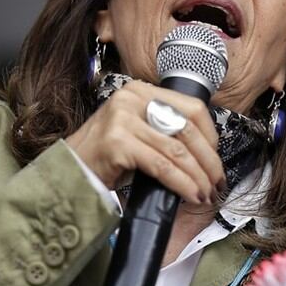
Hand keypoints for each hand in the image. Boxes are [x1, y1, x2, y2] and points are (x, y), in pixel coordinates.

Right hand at [66, 80, 224, 204]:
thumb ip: (165, 130)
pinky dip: (181, 183)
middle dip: (208, 160)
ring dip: (198, 176)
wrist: (69, 172)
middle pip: (188, 129)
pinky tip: (190, 194)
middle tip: (216, 181)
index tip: (215, 158)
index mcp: (141, 91)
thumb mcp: (138, 131)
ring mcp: (123, 119)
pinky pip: (162, 166)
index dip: (210, 136)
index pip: (192, 107)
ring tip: (205, 192)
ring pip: (177, 150)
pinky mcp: (118, 143)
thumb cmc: (106, 156)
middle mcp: (132, 99)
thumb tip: (206, 151)